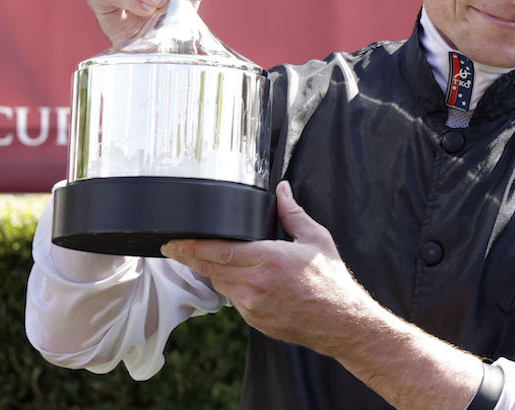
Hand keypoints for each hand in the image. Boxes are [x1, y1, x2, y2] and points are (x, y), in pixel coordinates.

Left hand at [160, 181, 372, 356]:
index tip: (173, 241)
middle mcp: (256, 284)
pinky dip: (232, 286)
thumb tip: (282, 189)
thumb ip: (293, 212)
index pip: (218, 251)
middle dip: (188, 258)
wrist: (341, 323)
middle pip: (210, 269)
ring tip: (208, 258)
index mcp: (269, 259)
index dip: (191, 247)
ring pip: (220, 284)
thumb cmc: (331, 281)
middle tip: (173, 248)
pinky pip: (234, 299)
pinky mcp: (255, 321)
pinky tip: (240, 278)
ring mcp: (253, 306)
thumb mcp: (316, 239)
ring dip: (212, 271)